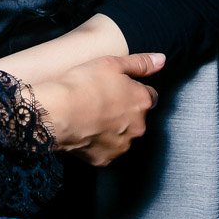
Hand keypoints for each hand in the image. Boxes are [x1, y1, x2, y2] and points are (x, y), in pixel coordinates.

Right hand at [34, 52, 164, 166]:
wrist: (57, 113)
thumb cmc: (83, 85)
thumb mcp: (113, 63)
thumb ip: (140, 63)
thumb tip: (161, 60)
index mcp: (142, 101)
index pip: (149, 96)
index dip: (133, 90)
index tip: (118, 89)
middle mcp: (138, 126)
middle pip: (136, 118)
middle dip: (124, 112)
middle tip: (101, 101)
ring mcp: (122, 145)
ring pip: (122, 136)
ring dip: (113, 129)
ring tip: (91, 117)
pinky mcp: (105, 159)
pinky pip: (105, 150)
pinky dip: (98, 143)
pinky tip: (85, 131)